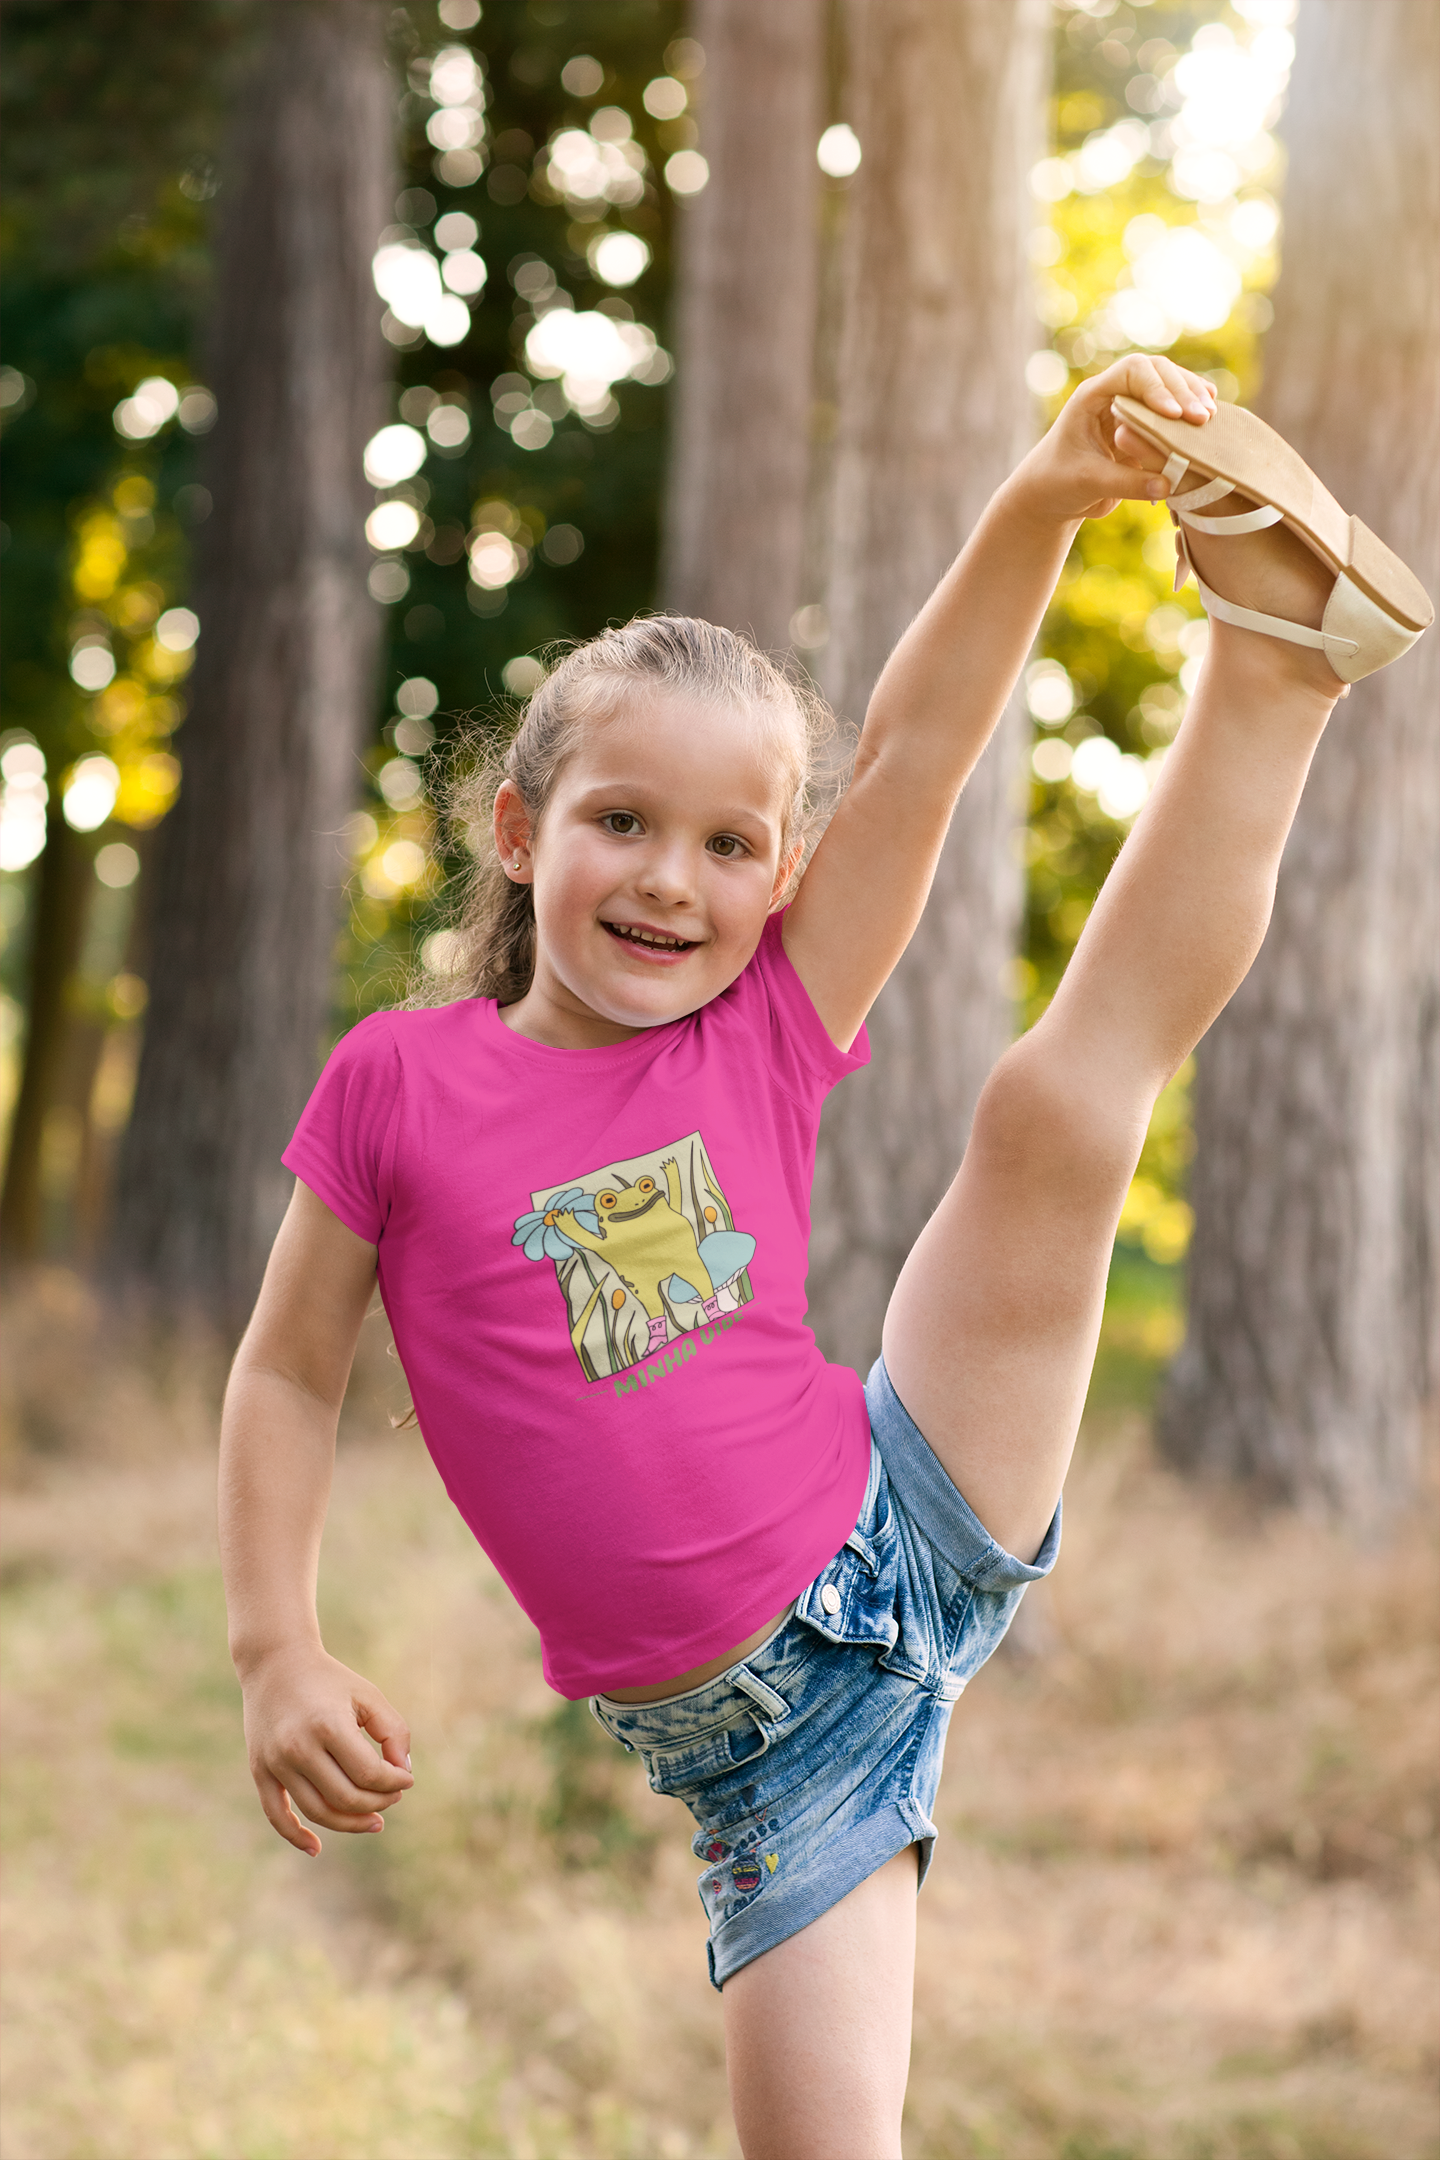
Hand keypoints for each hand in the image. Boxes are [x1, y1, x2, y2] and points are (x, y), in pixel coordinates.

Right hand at [239, 1642, 412, 1857]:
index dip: (395, 1783)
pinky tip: (316, 1849)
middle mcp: (298, 1747)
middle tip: (394, 1797)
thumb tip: (402, 1773)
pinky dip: (296, 1836)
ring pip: (318, 1811)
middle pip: (346, 1798)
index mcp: (328, 1725)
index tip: (406, 1779)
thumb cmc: (330, 1680)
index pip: (370, 1774)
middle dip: (378, 1803)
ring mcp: (275, 1762)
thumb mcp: (368, 1695)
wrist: (276, 1663)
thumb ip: (393, 1731)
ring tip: (375, 1820)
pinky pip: (276, 1815)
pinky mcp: (260, 1771)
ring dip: (350, 1822)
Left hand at [1012, 354, 1216, 524]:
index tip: (1173, 415)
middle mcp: (1114, 394)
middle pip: (1157, 372)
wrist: (1049, 496)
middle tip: (1202, 418)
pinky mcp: (1145, 426)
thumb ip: (1126, 483)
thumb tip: (1167, 484)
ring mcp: (1131, 407)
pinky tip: (1211, 419)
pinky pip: (1172, 410)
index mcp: (1092, 396)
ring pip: (1169, 386)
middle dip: (1182, 391)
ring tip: (1210, 418)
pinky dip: (1190, 412)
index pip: (1131, 372)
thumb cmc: (1058, 484)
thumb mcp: (1088, 483)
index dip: (1156, 387)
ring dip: (1192, 397)